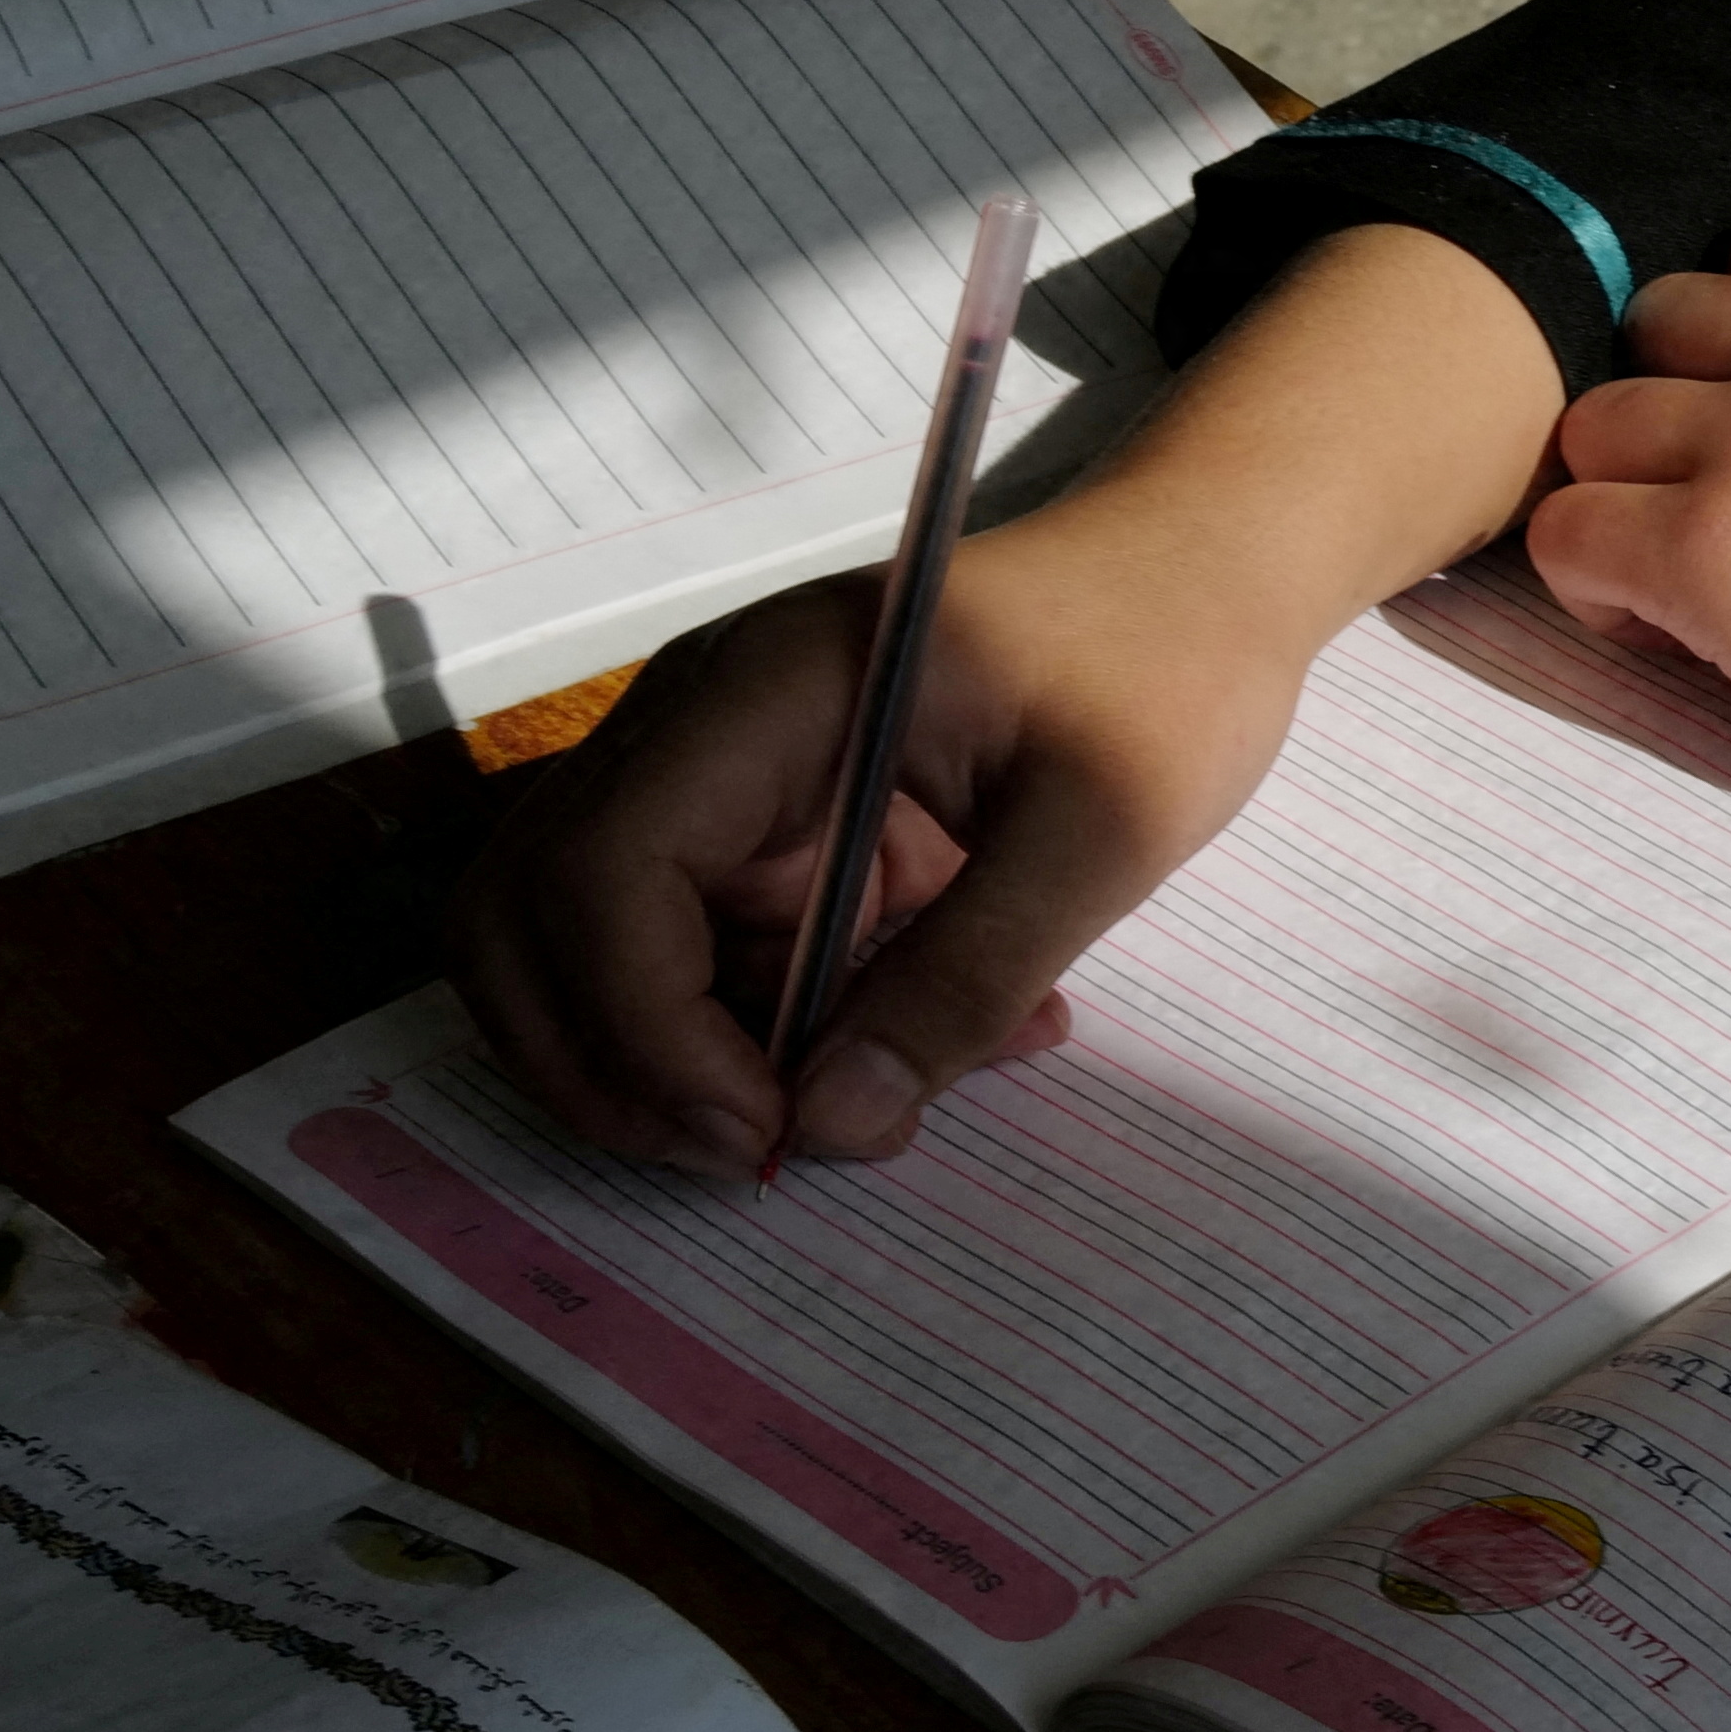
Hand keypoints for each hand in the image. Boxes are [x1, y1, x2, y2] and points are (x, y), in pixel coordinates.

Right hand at [447, 215, 1558, 1171]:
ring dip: (677, 1066)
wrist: (1198, 575)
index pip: (604, 869)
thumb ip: (967, 977)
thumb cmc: (1170, 662)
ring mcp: (715, 780)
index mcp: (766, 690)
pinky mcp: (762, 832)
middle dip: (607, 1064)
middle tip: (752, 1156)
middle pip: (532, 913)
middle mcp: (697, 729)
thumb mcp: (1105, 828)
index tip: (764, 1130)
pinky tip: (910, 1057)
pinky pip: (701, 958)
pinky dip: (762, 1037)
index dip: (644, 1028)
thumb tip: (826, 1123)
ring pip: (593, 952)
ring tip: (845, 1116)